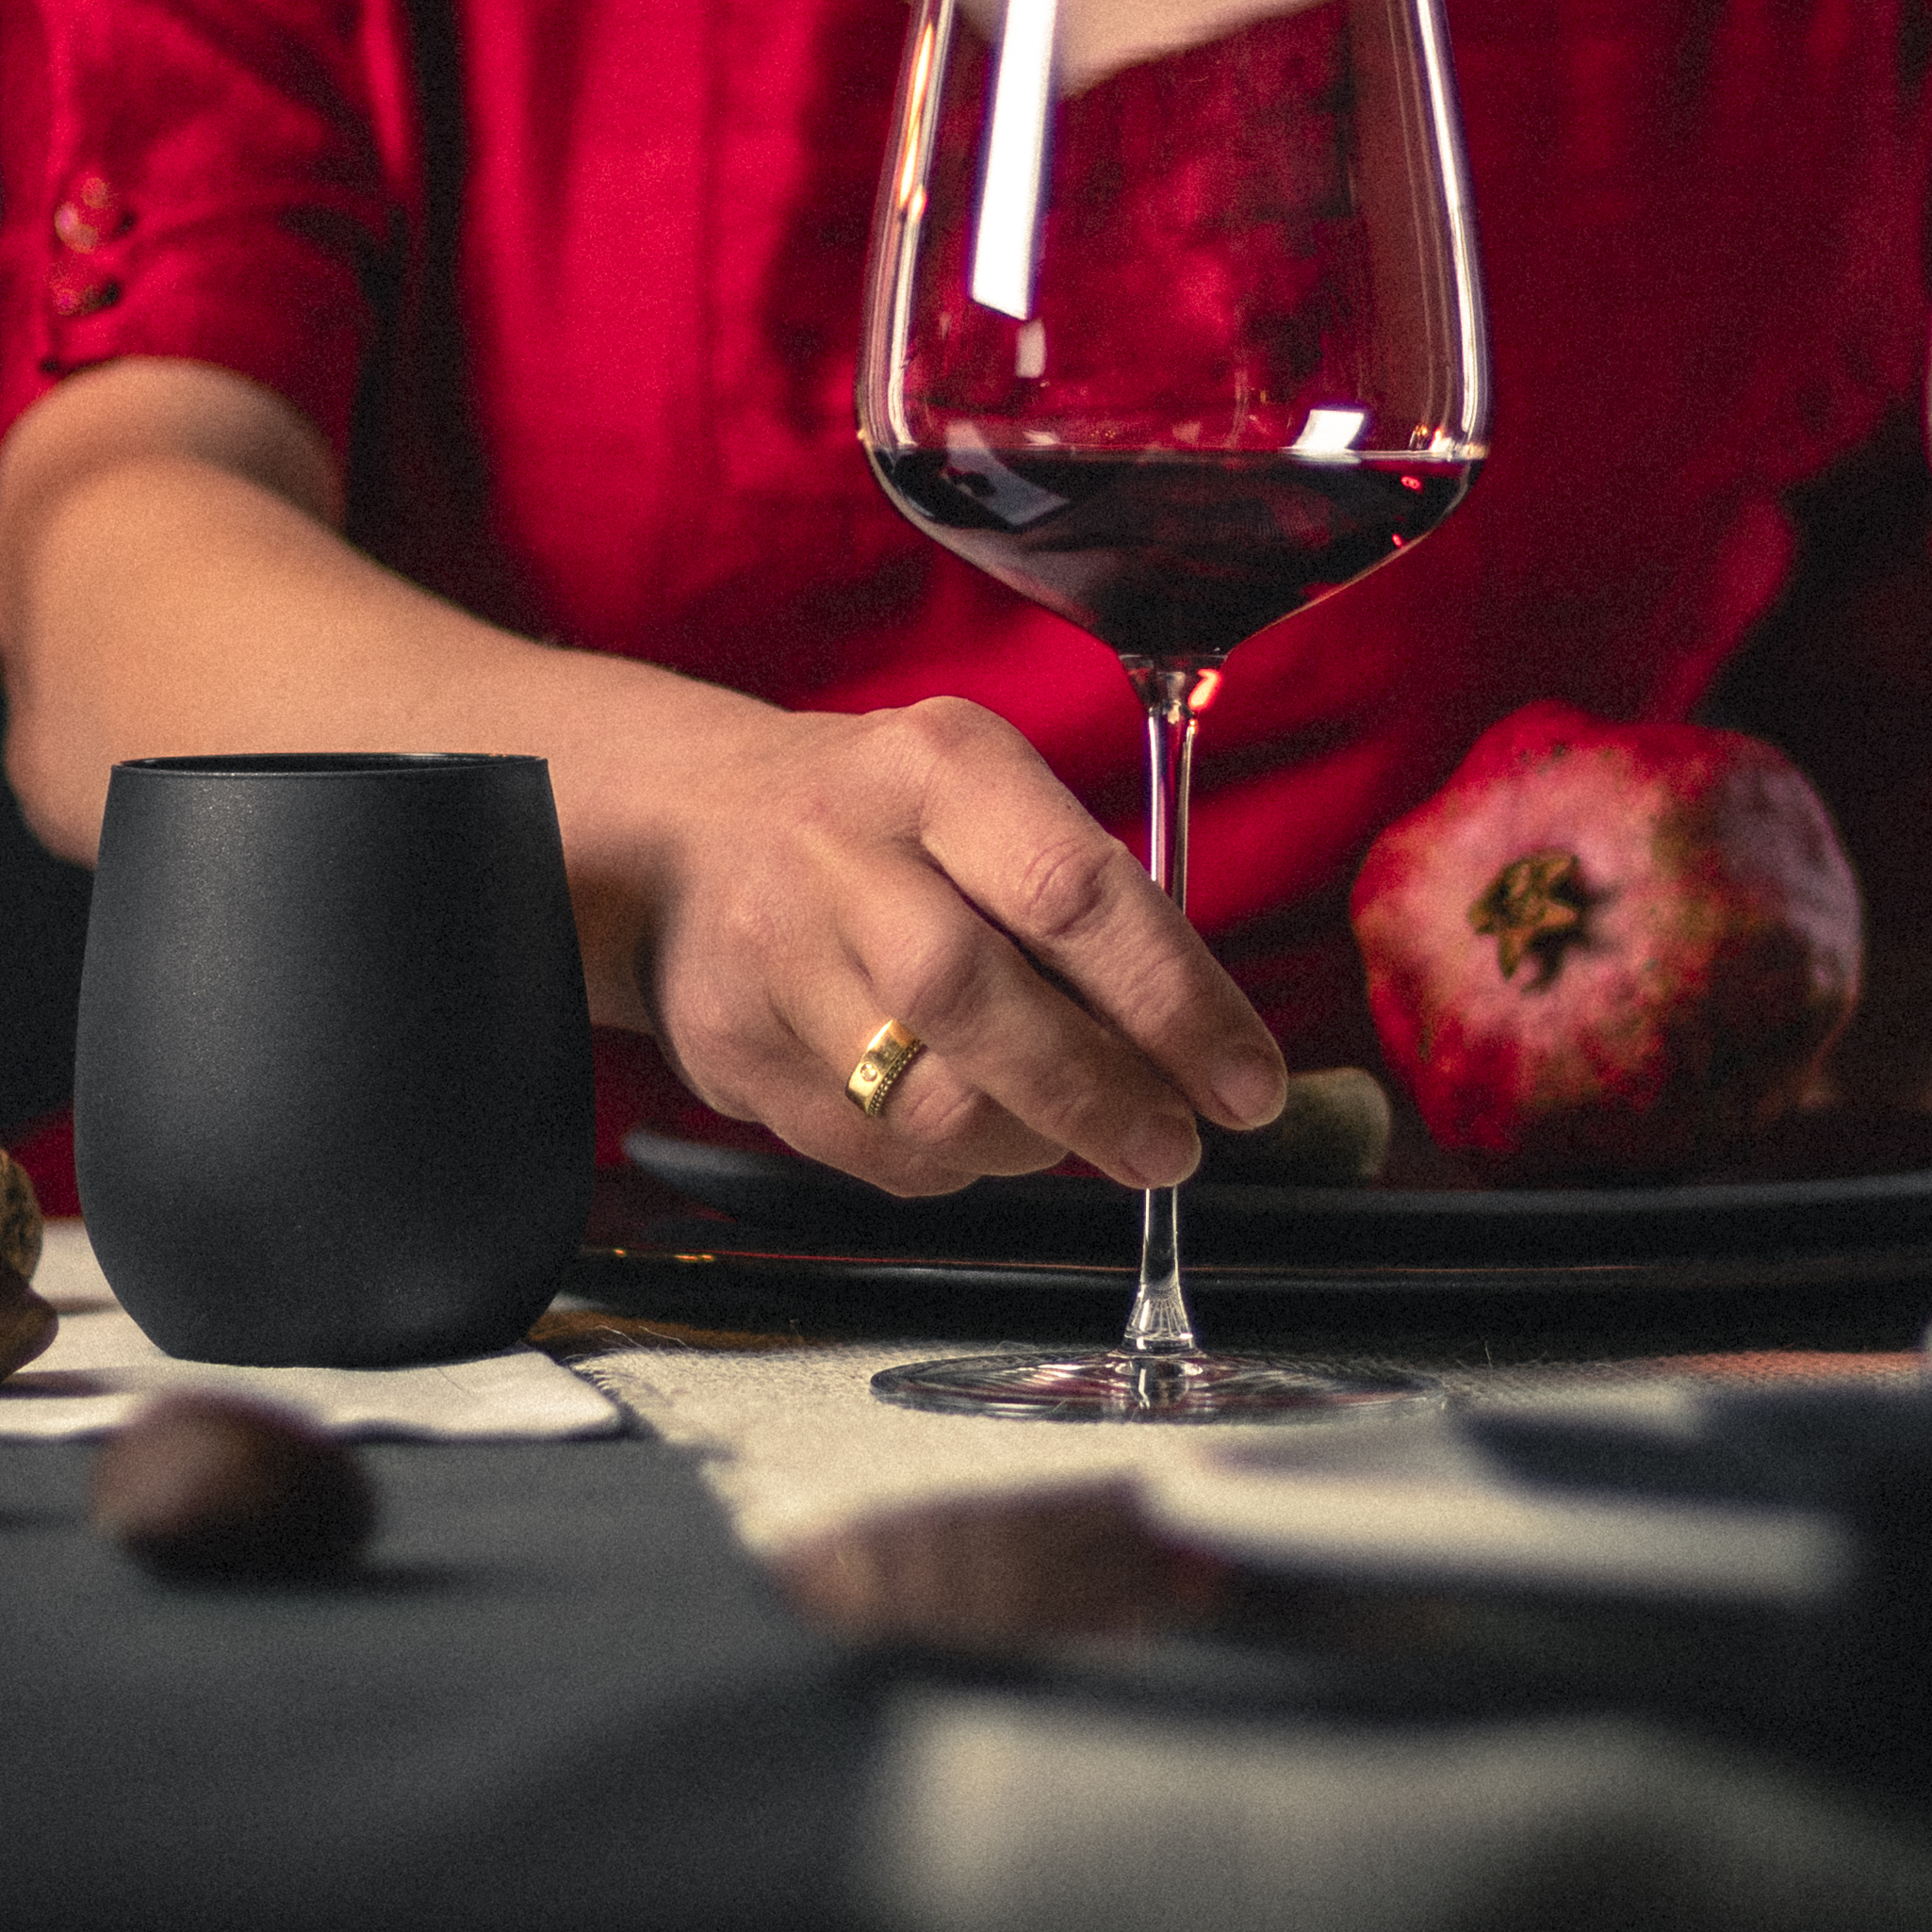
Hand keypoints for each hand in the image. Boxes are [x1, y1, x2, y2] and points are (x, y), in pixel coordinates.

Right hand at [623, 695, 1287, 1198]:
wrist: (686, 829)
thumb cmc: (886, 822)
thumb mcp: (990, 795)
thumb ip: (1092, 901)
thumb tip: (1207, 1049)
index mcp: (938, 767)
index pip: (1074, 890)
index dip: (1175, 1003)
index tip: (1245, 1083)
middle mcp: (842, 852)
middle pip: (982, 1002)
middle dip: (1104, 1097)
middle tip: (1174, 1146)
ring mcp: (774, 958)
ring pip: (929, 1105)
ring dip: (1034, 1141)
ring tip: (1071, 1124)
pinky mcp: (734, 1055)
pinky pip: (877, 1155)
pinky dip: (953, 1163)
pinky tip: (972, 1120)